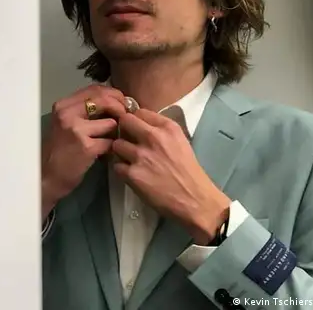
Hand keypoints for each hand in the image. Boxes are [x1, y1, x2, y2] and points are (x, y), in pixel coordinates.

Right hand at [41, 85, 127, 222]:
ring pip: (111, 122)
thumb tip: (115, 100)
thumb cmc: (59, 150)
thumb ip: (85, 110)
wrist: (46, 177)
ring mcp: (76, 130)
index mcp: (63, 105)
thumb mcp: (66, 123)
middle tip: (127, 118)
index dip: (114, 94)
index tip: (122, 103)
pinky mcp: (86, 147)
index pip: (95, 89)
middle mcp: (67, 114)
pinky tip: (107, 153)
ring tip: (111, 140)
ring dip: (116, 132)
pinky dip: (113, 148)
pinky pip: (111, 142)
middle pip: (105, 100)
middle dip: (121, 108)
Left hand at [111, 108, 230, 244]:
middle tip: (127, 141)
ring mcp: (141, 155)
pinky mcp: (133, 174)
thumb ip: (162, 131)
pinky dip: (121, 170)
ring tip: (129, 160)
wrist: (195, 200)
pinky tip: (131, 175)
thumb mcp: (180, 142)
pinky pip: (116, 165)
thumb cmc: (189, 172)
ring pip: (116, 144)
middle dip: (123, 130)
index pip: (140, 112)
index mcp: (168, 128)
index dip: (135, 120)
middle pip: (124, 122)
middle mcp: (153, 137)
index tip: (135, 128)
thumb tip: (142, 125)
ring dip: (120, 152)